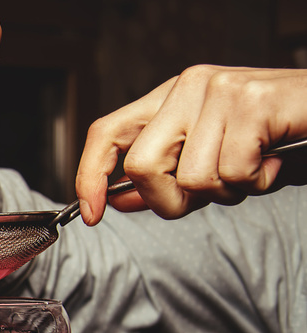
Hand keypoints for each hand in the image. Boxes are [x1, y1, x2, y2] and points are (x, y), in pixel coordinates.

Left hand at [75, 65, 306, 224]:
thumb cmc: (269, 138)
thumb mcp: (206, 160)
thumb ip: (163, 178)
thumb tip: (116, 201)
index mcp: (169, 100)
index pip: (106, 133)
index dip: (90, 175)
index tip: (92, 214)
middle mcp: (187, 88)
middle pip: (140, 167)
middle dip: (170, 200)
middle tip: (207, 194)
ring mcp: (218, 91)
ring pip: (192, 178)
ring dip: (226, 191)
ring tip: (252, 168)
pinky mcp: (252, 102)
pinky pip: (232, 172)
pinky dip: (257, 182)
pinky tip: (272, 161)